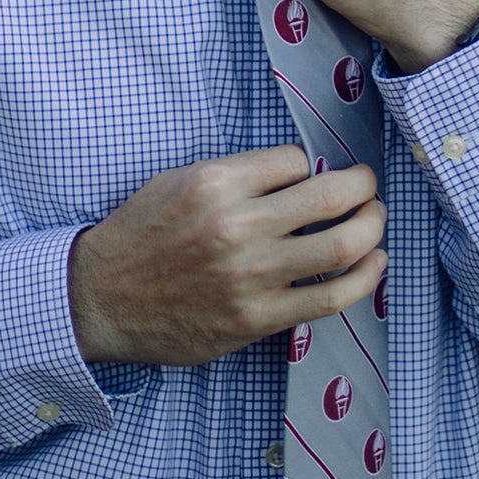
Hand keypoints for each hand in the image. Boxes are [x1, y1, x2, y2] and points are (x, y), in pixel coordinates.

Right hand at [68, 145, 385, 365]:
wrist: (102, 297)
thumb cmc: (141, 233)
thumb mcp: (179, 181)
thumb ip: (236, 174)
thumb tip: (297, 172)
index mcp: (216, 183)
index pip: (296, 160)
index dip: (310, 164)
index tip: (310, 173)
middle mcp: (238, 226)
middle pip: (330, 196)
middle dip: (362, 185)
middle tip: (368, 185)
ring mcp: (251, 276)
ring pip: (340, 246)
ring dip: (371, 227)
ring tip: (376, 219)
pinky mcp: (258, 318)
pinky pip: (330, 298)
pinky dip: (364, 279)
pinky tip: (375, 264)